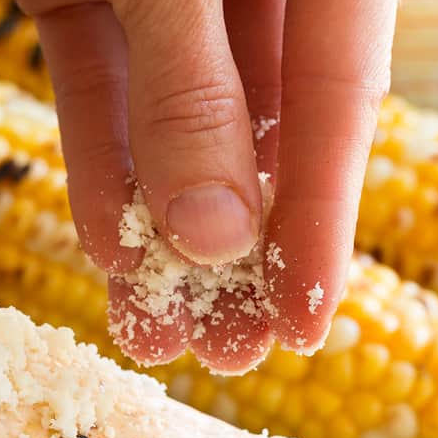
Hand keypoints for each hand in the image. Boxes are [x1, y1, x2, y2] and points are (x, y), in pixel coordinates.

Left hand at [21, 0, 395, 371]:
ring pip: (176, 122)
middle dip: (240, 248)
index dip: (322, 216)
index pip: (340, 94)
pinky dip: (99, 165)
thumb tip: (217, 237)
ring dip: (162, 232)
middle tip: (228, 351)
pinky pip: (97, 86)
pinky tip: (107, 254)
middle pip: (266, 124)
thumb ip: (191, 88)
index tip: (304, 327)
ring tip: (158, 334)